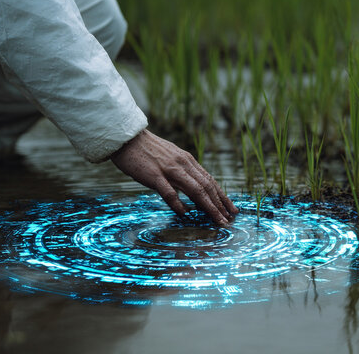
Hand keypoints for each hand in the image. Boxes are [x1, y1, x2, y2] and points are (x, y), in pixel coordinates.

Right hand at [110, 129, 238, 223]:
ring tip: (216, 220)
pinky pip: (169, 192)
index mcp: (187, 160)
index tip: (231, 209)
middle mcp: (183, 164)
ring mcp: (169, 170)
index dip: (222, 196)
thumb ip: (183, 171)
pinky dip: (178, 204)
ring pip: (195, 190)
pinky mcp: (154, 175)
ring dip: (208, 207)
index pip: (210, 181)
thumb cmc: (148, 151)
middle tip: (228, 219)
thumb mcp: (171, 157)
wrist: (127, 138)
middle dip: (220, 205)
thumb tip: (193, 188)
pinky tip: (185, 214)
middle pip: (207, 187)